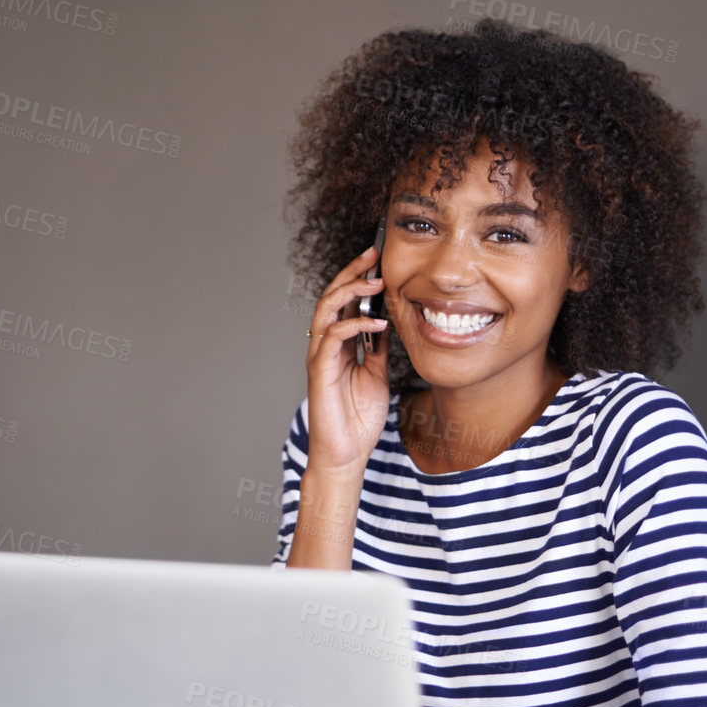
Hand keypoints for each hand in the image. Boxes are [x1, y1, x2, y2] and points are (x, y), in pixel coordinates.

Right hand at [304, 243, 391, 478]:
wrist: (346, 453)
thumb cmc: (357, 418)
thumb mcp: (376, 374)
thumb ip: (377, 348)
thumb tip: (387, 322)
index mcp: (338, 344)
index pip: (343, 301)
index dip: (357, 277)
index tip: (377, 258)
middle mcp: (325, 345)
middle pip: (331, 296)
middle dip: (351, 272)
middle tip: (372, 254)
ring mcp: (320, 355)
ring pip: (327, 309)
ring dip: (350, 290)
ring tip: (375, 281)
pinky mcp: (320, 369)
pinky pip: (333, 336)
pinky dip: (354, 324)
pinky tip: (376, 322)